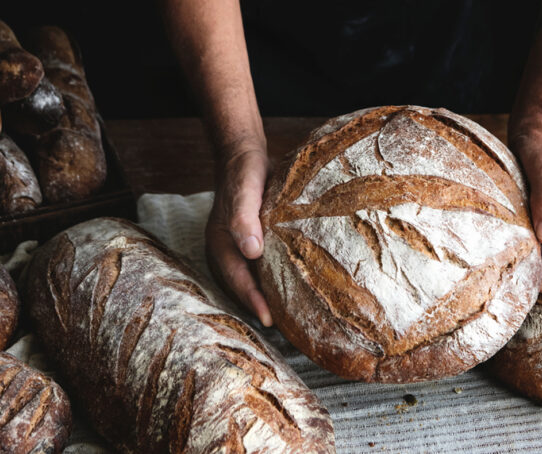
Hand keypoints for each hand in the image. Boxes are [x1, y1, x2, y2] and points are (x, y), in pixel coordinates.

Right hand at [205, 146, 272, 325]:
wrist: (244, 156)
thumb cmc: (244, 173)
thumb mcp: (245, 190)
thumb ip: (245, 219)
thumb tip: (251, 252)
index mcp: (220, 243)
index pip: (237, 279)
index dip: (253, 300)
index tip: (270, 319)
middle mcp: (224, 250)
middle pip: (240, 285)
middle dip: (258, 306)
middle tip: (283, 326)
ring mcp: (235, 247)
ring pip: (247, 279)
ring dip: (263, 296)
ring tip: (285, 314)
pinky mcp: (248, 242)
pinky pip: (256, 268)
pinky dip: (267, 280)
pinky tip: (285, 286)